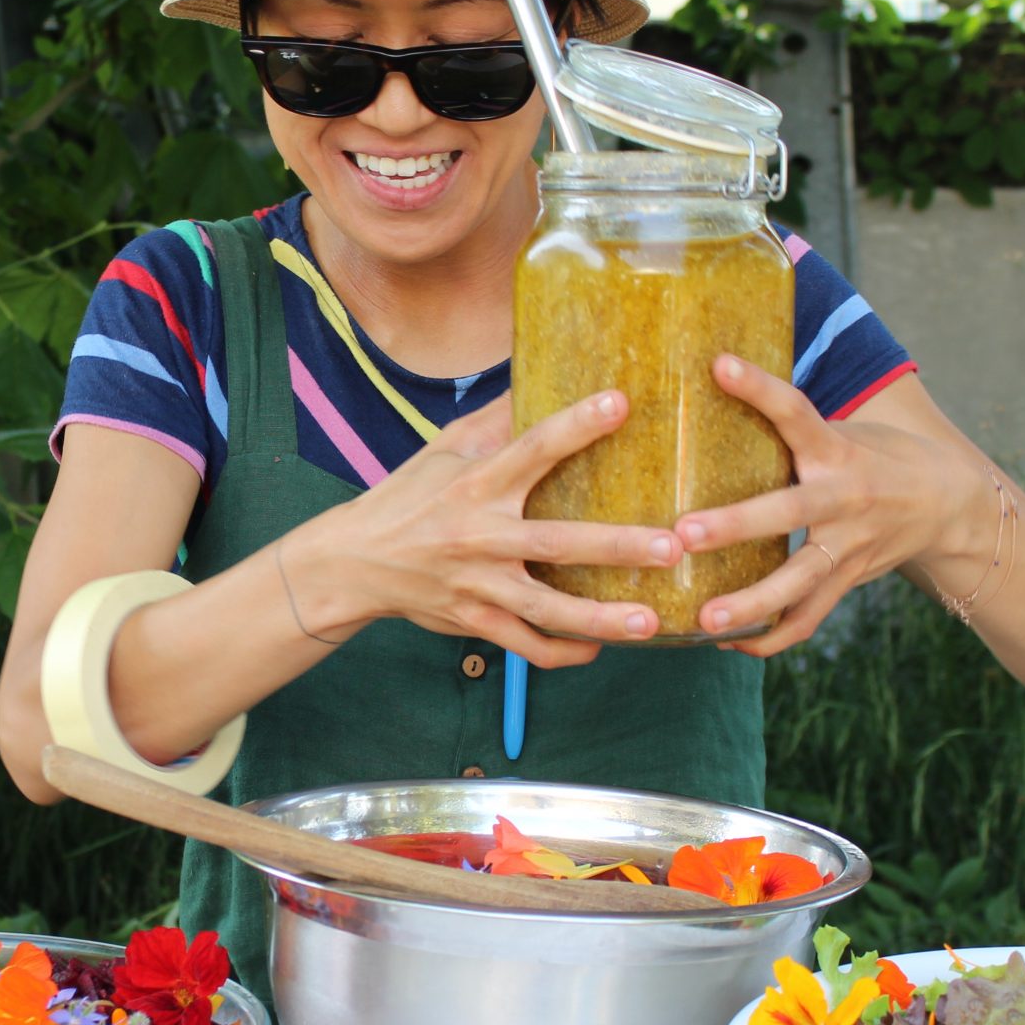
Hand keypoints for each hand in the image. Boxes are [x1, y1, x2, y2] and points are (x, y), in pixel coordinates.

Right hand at [285, 392, 680, 667]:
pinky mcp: (475, 621)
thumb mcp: (444, 449)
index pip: (531, 449)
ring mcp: (478, 585)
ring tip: (650, 622)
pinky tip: (600, 648)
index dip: (575, 425)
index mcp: (475, 485)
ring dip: (600, 619)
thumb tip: (538, 371)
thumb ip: (495, 419)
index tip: (620, 403)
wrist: (353, 563)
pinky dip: (564, 652)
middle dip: (615, 547)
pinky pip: (526, 646)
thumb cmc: (407, 497)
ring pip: (547, 611)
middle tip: (670, 545)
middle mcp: (479, 537)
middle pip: (555, 544)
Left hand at [675, 356, 983, 656]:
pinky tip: (731, 643)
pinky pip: (809, 618)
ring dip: (751, 604)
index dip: (760, 388)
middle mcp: (844, 499)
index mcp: (838, 450)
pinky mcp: (849, 580)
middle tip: (684, 534)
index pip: (797, 411)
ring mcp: (849, 546)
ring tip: (705, 620)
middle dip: (736, 526)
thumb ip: (790, 427)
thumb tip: (712, 387)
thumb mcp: (844, 429)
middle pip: (789, 513)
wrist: (950, 502)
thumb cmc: (879, 455)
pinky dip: (772, 637)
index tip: (720, 365)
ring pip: (799, 583)